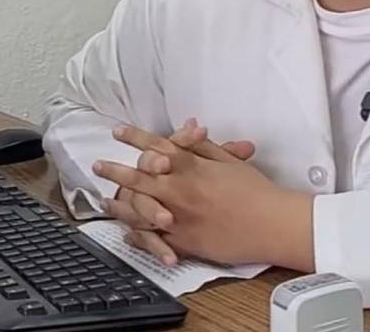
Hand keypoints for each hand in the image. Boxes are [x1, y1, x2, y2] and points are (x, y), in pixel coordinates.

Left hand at [95, 125, 313, 269]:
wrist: (272, 224)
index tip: (117, 132)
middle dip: (115, 169)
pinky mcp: (184, 241)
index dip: (134, 137)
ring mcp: (179, 216)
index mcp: (192, 166)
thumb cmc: (256, 191)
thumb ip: (204, 147)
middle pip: (138, 176)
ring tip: (104, 200)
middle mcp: (180, 189)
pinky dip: (138, 234)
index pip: (157, 145)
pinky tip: (127, 232)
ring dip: (119, 202)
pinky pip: (153, 238)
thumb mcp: (229, 162)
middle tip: (98, 165)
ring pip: (139, 208)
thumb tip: (189, 128)